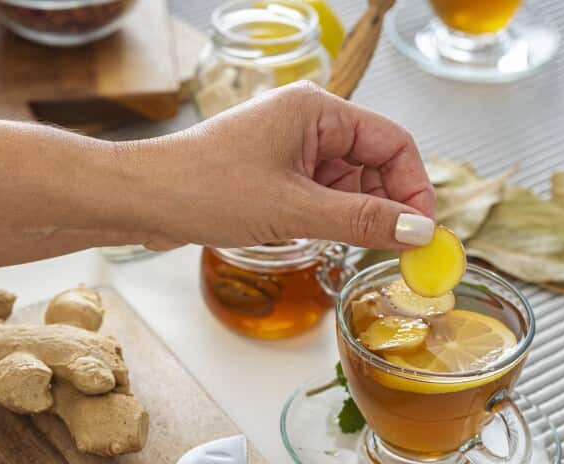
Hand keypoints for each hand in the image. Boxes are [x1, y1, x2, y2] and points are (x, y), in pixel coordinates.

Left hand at [135, 82, 434, 250]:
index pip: (393, 142)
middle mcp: (307, 122)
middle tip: (395, 253)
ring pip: (347, 184)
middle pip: (374, 164)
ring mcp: (288, 147)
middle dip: (386, 207)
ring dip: (355, 217)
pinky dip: (328, 220)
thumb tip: (416, 231)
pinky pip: (319, 195)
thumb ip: (361, 221)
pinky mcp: (272, 173)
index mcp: (317, 110)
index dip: (414, 188)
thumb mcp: (294, 210)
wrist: (141, 198)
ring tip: (349, 249)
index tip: (422, 234)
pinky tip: (319, 241)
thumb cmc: (204, 188)